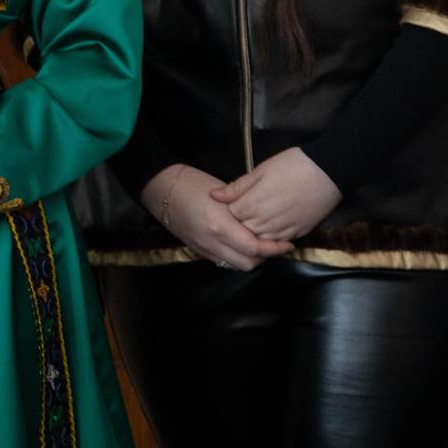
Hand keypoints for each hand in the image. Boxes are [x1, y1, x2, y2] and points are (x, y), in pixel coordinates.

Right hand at [140, 163, 292, 270]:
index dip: (274, 248)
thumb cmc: (191, 182)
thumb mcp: (220, 192)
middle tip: (275, 244)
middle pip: (248, 263)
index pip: (254, 248)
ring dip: (251, 259)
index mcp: (220, 226)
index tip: (287, 243)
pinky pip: (222, 261)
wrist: (160, 187)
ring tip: (259, 246)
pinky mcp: (197, 250)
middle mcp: (212, 242)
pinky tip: (239, 245)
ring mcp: (203, 248)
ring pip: (235, 265)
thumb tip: (259, 221)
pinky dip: (235, 257)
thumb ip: (241, 210)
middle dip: (265, 257)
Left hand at [211, 148, 340, 242]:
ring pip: (260, 241)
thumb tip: (214, 196)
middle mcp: (266, 222)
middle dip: (239, 224)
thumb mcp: (261, 170)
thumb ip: (237, 187)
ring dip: (255, 233)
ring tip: (255, 221)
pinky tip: (271, 228)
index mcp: (253, 204)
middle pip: (243, 231)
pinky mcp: (298, 233)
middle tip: (241, 212)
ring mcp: (283, 230)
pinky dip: (272, 238)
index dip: (229, 209)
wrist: (328, 172)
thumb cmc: (292, 165)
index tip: (231, 202)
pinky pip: (279, 243)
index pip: (230, 216)